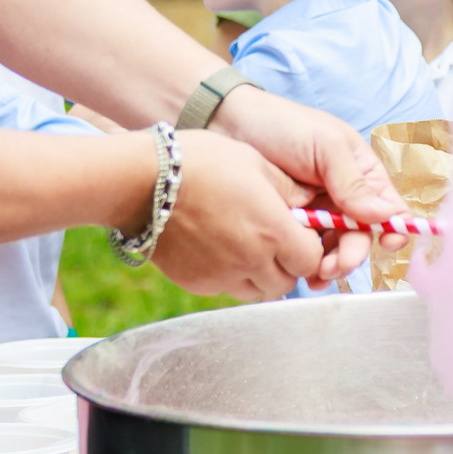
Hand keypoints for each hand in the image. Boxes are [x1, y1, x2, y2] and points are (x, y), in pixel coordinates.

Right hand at [148, 130, 320, 299]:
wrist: (140, 182)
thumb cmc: (201, 163)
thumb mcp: (254, 162)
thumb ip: (288, 188)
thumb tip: (308, 202)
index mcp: (273, 230)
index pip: (311, 260)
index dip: (311, 248)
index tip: (301, 233)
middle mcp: (251, 260)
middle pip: (286, 282)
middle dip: (288, 266)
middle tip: (276, 243)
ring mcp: (222, 276)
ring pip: (257, 291)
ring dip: (261, 276)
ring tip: (248, 248)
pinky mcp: (196, 283)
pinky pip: (225, 289)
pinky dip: (231, 277)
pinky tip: (220, 251)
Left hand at [207, 83, 403, 286]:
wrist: (227, 124)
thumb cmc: (283, 125)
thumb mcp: (325, 146)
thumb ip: (353, 181)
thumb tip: (386, 215)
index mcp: (361, 174)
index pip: (389, 208)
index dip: (394, 228)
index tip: (387, 244)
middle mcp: (343, 197)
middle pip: (360, 236)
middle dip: (352, 255)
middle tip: (334, 266)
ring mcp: (317, 214)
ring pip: (334, 249)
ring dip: (330, 265)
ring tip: (316, 274)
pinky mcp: (290, 226)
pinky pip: (305, 252)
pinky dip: (307, 266)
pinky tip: (302, 275)